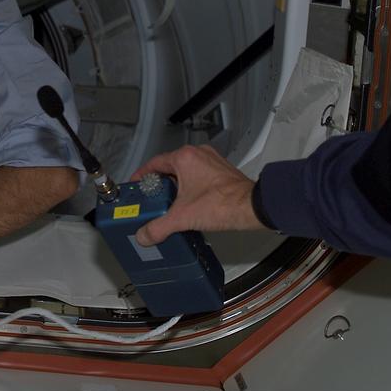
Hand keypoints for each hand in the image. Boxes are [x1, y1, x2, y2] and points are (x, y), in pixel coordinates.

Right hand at [129, 146, 264, 245]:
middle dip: (160, 182)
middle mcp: (198, 154)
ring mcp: (213, 161)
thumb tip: (143, 236)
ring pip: (186, 171)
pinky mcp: (223, 171)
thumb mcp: (182, 217)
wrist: (253, 208)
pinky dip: (192, 186)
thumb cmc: (221, 204)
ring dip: (177, 185)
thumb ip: (158, 227)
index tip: (136, 184)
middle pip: (170, 167)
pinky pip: (200, 175)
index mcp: (184, 157)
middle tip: (152, 197)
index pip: (155, 163)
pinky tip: (190, 202)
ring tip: (170, 202)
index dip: (142, 174)